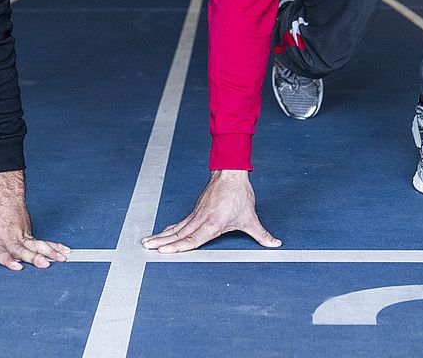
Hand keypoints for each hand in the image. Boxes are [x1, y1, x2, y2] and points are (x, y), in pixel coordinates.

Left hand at [0, 170, 69, 270]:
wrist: (4, 198)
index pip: (3, 254)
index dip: (9, 260)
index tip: (16, 266)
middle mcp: (12, 241)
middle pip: (24, 251)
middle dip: (34, 258)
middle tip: (44, 264)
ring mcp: (24, 238)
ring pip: (38, 246)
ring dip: (50, 253)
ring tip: (60, 259)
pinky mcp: (32, 235)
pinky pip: (45, 242)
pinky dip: (56, 246)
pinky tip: (66, 251)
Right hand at [141, 169, 280, 253]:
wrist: (230, 172)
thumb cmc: (239, 194)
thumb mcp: (251, 218)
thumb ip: (262, 234)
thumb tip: (275, 244)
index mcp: (213, 223)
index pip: (193, 239)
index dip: (178, 247)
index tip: (164, 251)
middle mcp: (201, 219)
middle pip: (178, 234)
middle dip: (162, 242)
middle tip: (147, 247)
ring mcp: (196, 214)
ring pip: (176, 228)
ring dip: (161, 235)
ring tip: (146, 242)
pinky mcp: (195, 210)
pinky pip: (180, 223)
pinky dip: (169, 229)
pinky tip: (162, 234)